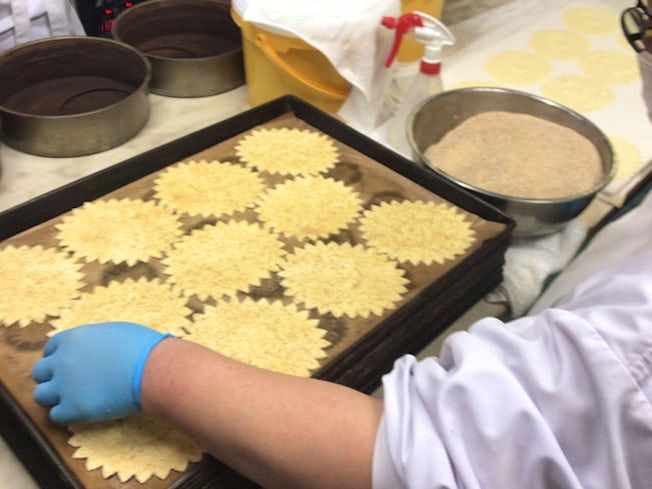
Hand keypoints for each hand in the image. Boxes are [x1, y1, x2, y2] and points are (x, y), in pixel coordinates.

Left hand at [32, 322, 171, 423]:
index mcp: (73, 339)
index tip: (68, 364)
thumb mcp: (115, 332)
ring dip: (55, 397)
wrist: (153, 370)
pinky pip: (56, 416)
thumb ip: (96, 341)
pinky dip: (66, 414)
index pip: (50, 348)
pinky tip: (83, 411)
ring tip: (73, 399)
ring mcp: (65, 386)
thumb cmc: (143, 348)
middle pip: (40, 372)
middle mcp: (62, 361)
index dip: (58, 357)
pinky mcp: (74, 408)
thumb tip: (97, 349)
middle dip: (53, 377)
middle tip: (70, 383)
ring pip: (41, 395)